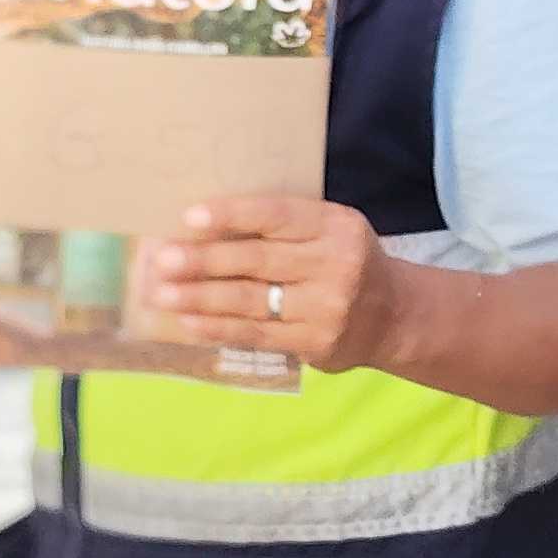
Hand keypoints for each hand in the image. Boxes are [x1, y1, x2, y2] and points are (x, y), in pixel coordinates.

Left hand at [144, 197, 401, 374]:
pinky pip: (258, 334)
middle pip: (258, 261)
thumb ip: (284, 227)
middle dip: (204, 261)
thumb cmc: (343, 262)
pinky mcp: (317, 343)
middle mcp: (335, 265)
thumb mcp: (329, 232)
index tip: (190, 218)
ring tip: (163, 294)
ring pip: (252, 302)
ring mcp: (327, 308)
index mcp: (336, 225)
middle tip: (162, 260)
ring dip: (201, 298)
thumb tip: (203, 226)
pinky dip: (219, 328)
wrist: (394, 316)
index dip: (233, 215)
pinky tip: (190, 322)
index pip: (277, 215)